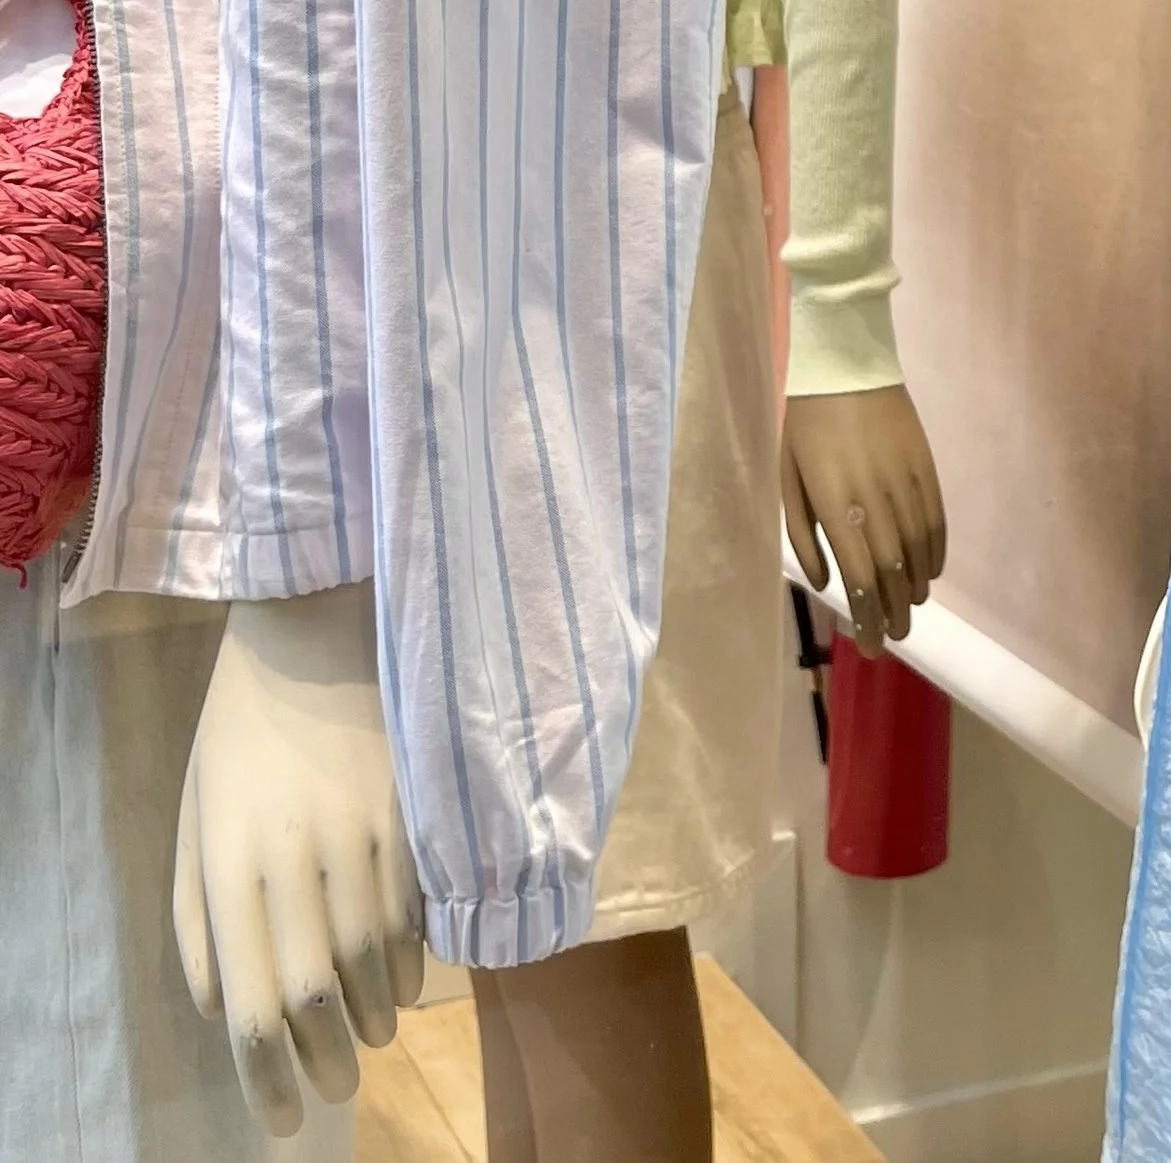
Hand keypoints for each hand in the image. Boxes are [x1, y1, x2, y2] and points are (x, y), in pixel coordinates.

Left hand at [173, 582, 424, 1134]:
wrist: (317, 619)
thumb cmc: (240, 720)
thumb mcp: (193, 812)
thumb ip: (195, 914)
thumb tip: (216, 1004)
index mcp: (232, 862)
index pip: (251, 1004)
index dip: (267, 1076)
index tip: (281, 1118)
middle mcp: (297, 857)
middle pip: (316, 994)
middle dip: (325, 1058)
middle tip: (333, 1089)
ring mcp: (363, 831)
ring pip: (376, 958)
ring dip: (373, 1015)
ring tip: (369, 1039)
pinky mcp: (412, 808)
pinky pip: (418, 908)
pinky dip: (412, 960)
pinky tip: (405, 981)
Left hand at [780, 383, 945, 656]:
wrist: (846, 360)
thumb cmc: (806, 423)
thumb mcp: (788, 478)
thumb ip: (804, 535)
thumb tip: (826, 582)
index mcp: (832, 501)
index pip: (858, 576)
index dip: (868, 616)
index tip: (872, 644)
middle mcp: (873, 496)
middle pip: (891, 570)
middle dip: (893, 612)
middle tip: (894, 638)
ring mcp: (904, 479)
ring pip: (918, 548)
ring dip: (915, 587)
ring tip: (910, 610)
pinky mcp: (925, 464)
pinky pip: (936, 518)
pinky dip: (935, 551)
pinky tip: (930, 571)